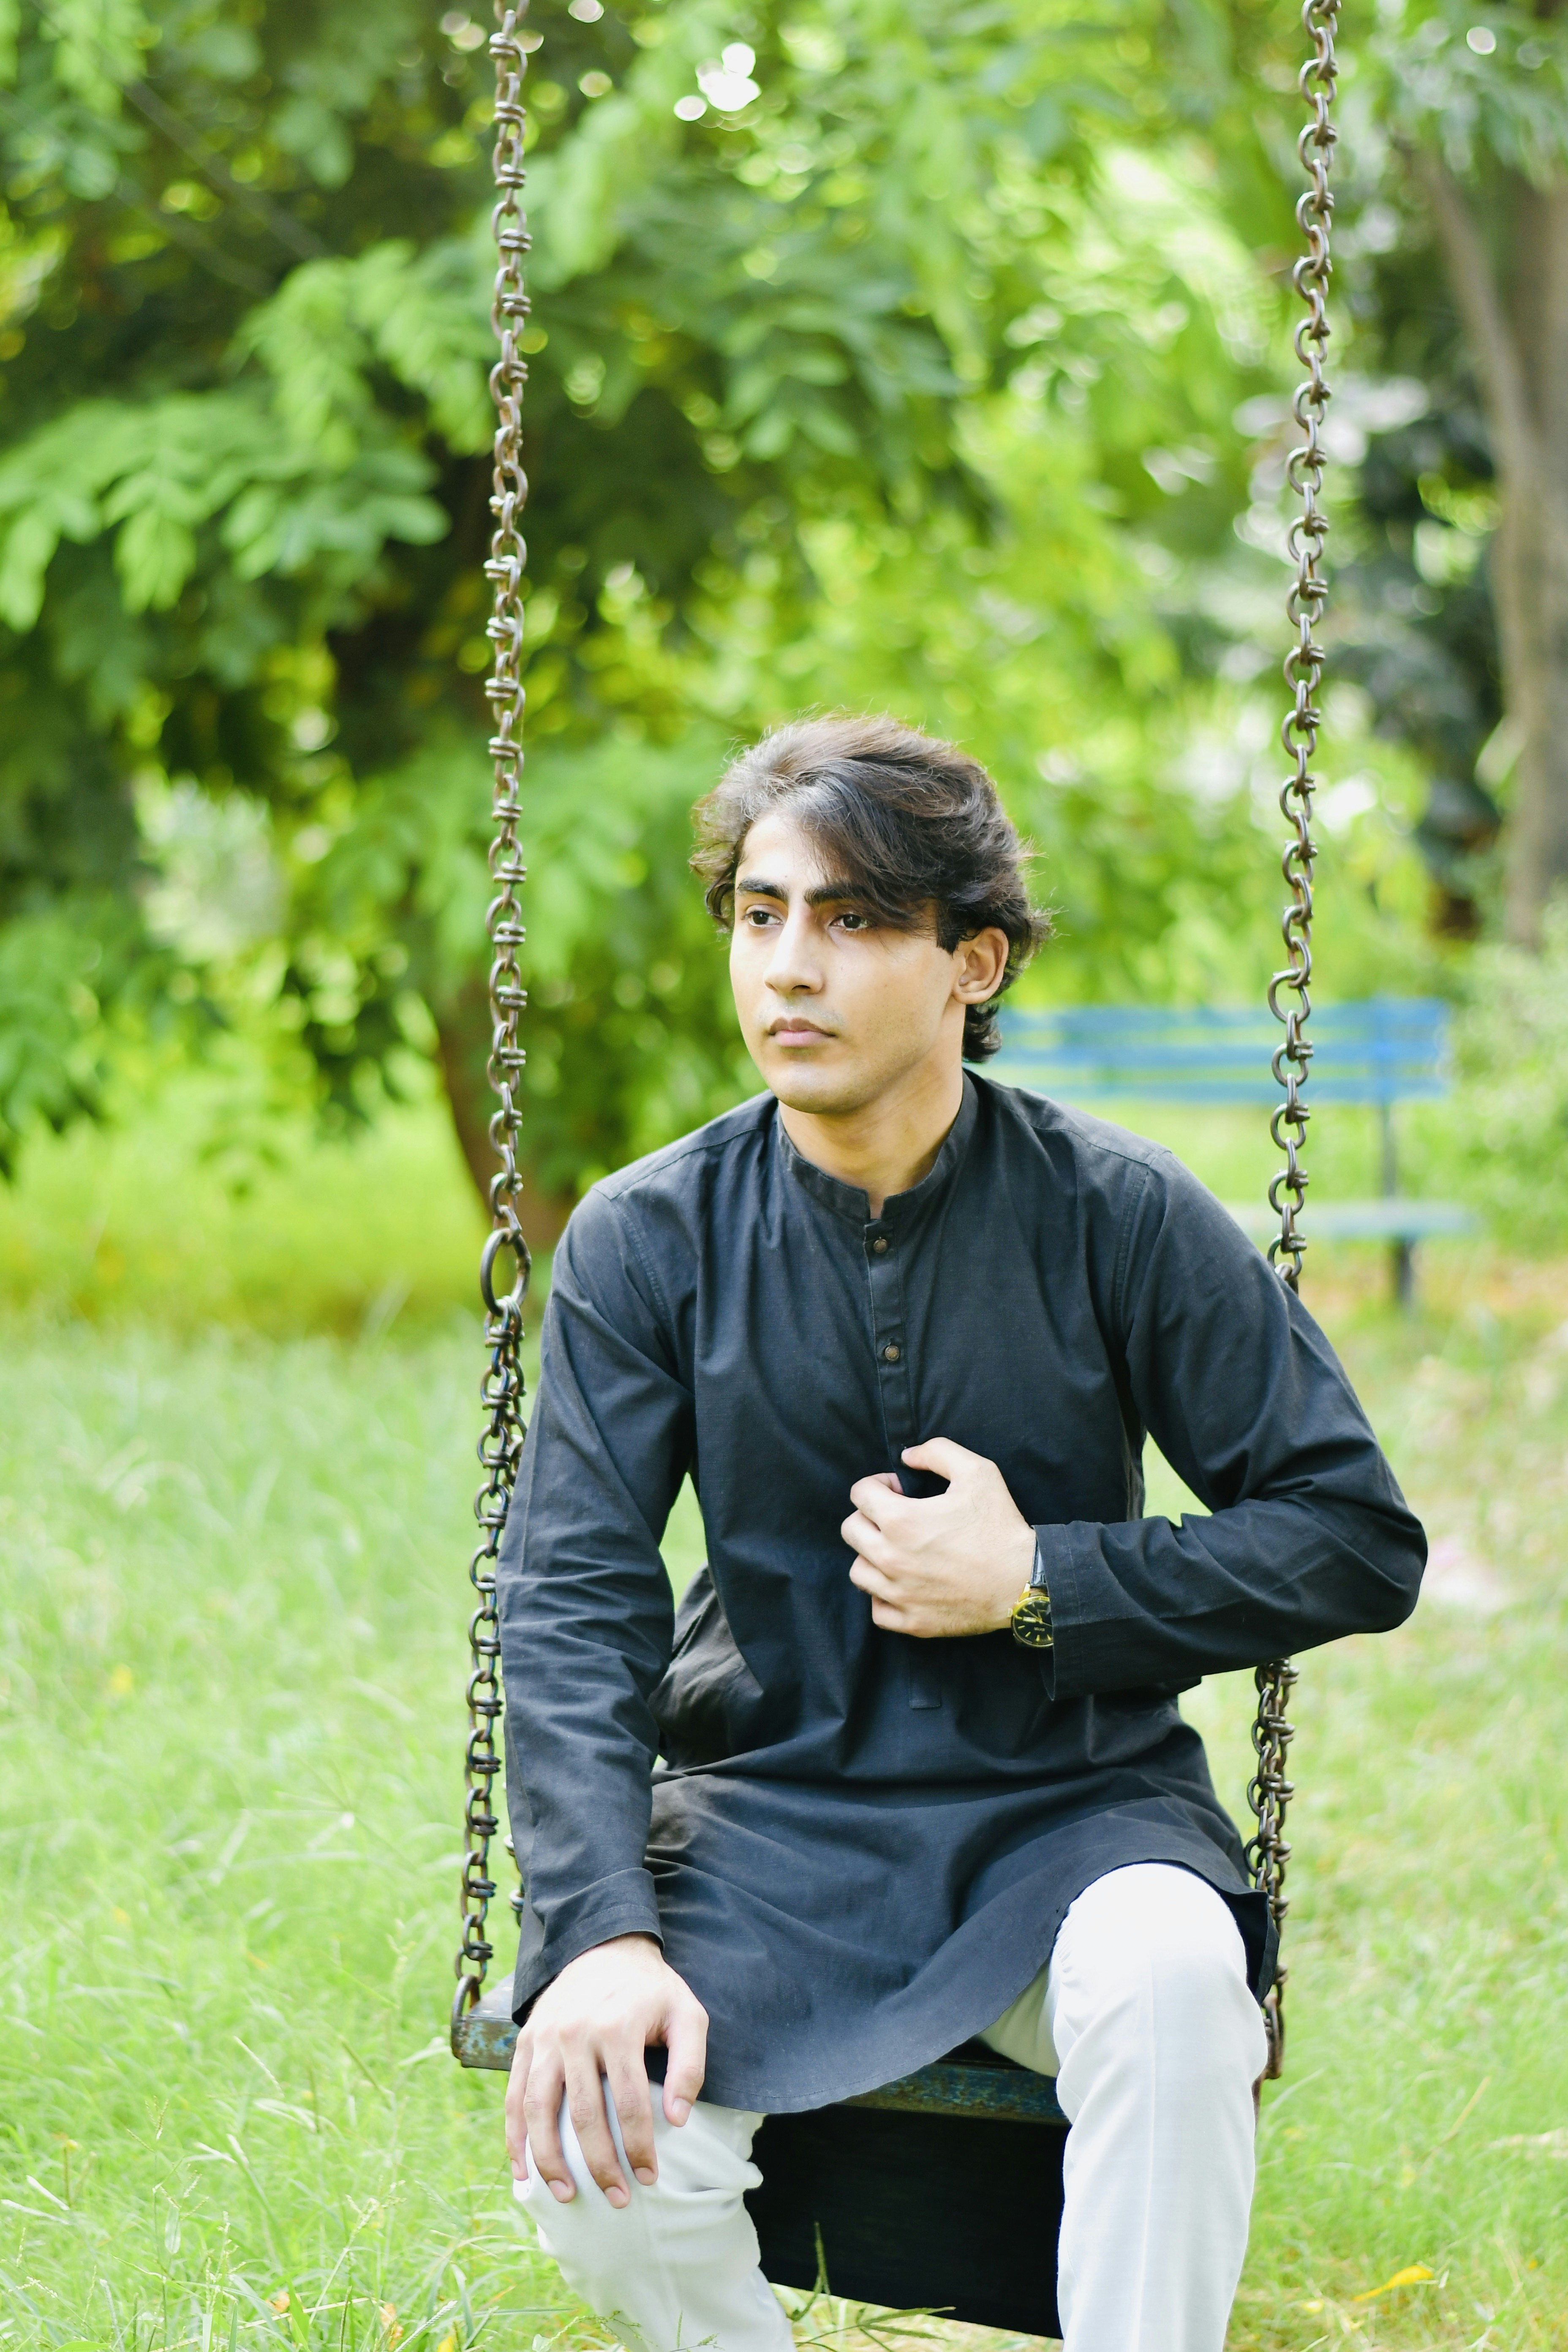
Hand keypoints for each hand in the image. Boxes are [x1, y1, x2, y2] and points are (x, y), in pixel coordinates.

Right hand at [505, 1932, 707, 2206]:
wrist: (606, 1947)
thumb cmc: (652, 1990)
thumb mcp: (687, 2014)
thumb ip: (690, 2065)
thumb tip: (677, 2120)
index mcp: (618, 2027)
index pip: (629, 2102)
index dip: (639, 2146)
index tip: (649, 2178)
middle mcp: (575, 2033)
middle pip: (584, 2113)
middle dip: (599, 2163)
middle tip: (617, 2199)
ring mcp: (545, 2038)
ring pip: (539, 2109)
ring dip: (549, 2159)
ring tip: (566, 2195)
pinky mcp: (525, 2041)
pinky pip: (513, 2095)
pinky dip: (514, 2136)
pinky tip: (522, 2170)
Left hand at [842, 1438, 1035, 1638]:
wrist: (1025, 1581)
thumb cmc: (1000, 1527)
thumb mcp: (978, 1472)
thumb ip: (937, 1452)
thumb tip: (907, 1456)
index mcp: (901, 1521)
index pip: (859, 1493)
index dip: (878, 1484)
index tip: (899, 1490)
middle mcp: (890, 1558)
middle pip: (850, 1530)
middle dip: (868, 1516)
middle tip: (896, 1518)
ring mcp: (899, 1594)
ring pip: (857, 1570)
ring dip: (871, 1556)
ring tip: (898, 1550)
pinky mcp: (911, 1622)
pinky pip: (876, 1609)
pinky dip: (883, 1596)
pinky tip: (903, 1583)